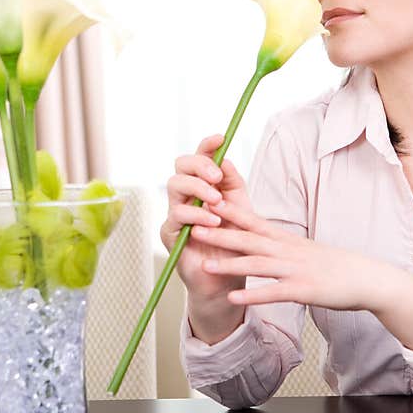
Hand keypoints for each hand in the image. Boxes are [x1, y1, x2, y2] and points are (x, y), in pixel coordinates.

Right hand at [160, 134, 250, 301]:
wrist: (231, 275)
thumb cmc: (235, 242)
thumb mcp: (241, 209)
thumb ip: (234, 184)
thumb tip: (225, 159)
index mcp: (204, 186)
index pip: (200, 158)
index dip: (207, 145)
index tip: (221, 138)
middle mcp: (187, 196)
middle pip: (181, 165)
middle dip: (199, 165)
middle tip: (217, 177)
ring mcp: (175, 212)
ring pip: (174, 185)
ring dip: (197, 189)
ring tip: (217, 202)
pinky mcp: (170, 233)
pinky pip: (176, 215)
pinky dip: (196, 216)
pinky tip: (213, 222)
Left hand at [189, 199, 383, 311]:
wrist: (366, 278)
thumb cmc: (335, 265)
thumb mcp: (304, 248)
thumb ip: (280, 244)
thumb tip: (259, 236)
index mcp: (287, 239)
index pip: (254, 221)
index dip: (229, 212)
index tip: (206, 203)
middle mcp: (288, 251)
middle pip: (249, 239)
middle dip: (220, 234)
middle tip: (193, 228)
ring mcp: (295, 270)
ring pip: (257, 264)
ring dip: (229, 265)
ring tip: (204, 266)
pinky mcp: (303, 290)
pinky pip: (273, 293)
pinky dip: (252, 296)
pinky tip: (233, 298)